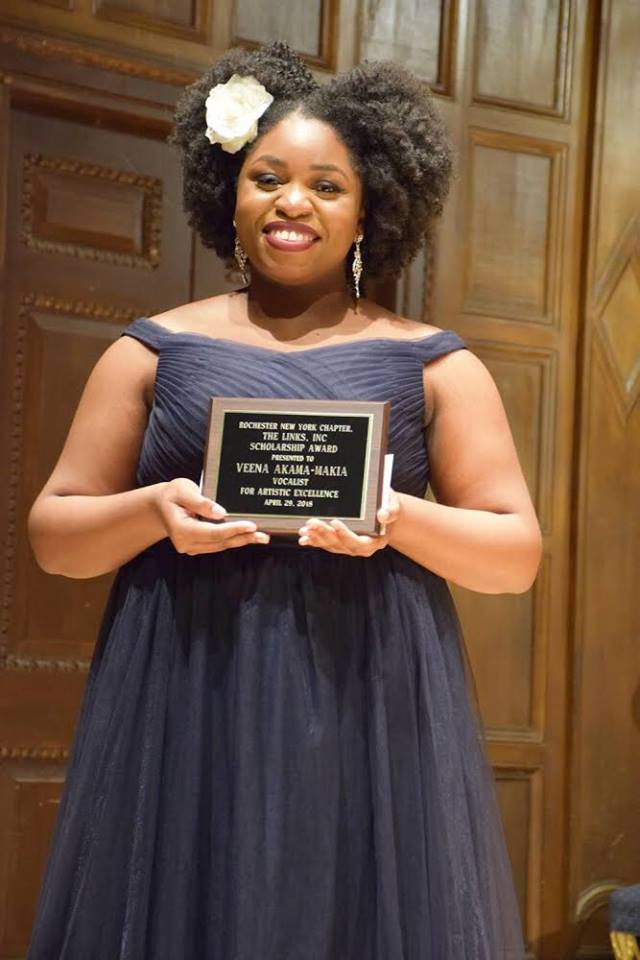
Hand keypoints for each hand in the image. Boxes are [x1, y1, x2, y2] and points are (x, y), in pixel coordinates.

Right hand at [154, 478, 269, 554]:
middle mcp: (185, 543)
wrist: (159, 506)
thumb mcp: (183, 490)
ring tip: (261, 537)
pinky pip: (218, 545)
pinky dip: (233, 540)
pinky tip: (247, 537)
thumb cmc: (172, 494)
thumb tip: (221, 513)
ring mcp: (191, 547)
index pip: (212, 532)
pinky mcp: (198, 546)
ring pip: (221, 546)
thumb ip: (201, 502)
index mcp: (181, 529)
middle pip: (219, 542)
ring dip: (241, 541)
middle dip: (243, 538)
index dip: (233, 529)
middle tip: (264, 536)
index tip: (251, 525)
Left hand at [297, 488, 401, 556]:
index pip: (359, 543)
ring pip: (331, 546)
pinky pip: (326, 544)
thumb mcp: (394, 505)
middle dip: (325, 535)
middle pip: (341, 545)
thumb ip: (391, 511)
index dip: (345, 534)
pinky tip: (303, 538)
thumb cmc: (389, 506)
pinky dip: (314, 541)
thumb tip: (382, 515)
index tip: (334, 522)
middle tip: (311, 523)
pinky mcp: (340, 543)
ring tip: (304, 529)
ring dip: (316, 538)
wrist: (385, 511)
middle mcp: (361, 547)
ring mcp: (349, 546)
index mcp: (376, 541)